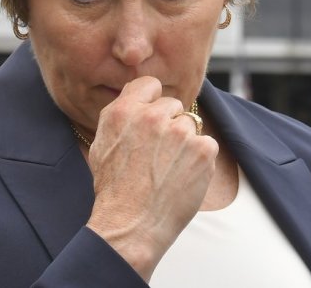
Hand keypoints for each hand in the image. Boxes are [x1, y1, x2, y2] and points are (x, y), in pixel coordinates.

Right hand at [84, 76, 217, 280]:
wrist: (131, 225)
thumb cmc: (113, 189)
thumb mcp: (103, 143)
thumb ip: (121, 114)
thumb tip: (137, 97)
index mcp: (125, 111)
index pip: (149, 84)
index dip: (152, 101)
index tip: (152, 118)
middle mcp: (152, 116)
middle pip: (173, 105)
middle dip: (169, 124)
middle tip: (159, 153)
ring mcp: (180, 132)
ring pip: (190, 126)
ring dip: (184, 143)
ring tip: (169, 170)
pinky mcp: (203, 150)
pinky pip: (207, 144)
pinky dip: (199, 159)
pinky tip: (183, 176)